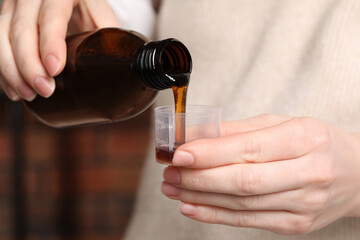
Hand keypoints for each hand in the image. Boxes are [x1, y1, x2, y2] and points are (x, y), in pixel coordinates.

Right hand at [0, 0, 119, 100]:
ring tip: (28, 95)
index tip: (55, 69)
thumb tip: (127, 64)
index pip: (51, 15)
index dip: (51, 42)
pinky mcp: (4, 17)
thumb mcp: (99, 12)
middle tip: (45, 91)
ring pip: (1, 35)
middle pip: (22, 28)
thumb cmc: (86, 4)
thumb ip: (108, 32)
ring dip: (12, 70)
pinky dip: (3, 69)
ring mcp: (13, 5)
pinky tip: (14, 89)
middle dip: (30, 64)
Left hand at [161, 114, 359, 234]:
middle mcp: (308, 173)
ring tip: (173, 188)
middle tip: (170, 172)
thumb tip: (194, 135)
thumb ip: (237, 131)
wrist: (356, 173)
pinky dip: (215, 215)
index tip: (180, 153)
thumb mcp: (281, 124)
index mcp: (305, 138)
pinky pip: (249, 222)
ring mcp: (304, 204)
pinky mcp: (296, 225)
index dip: (210, 154)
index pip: (249, 150)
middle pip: (243, 181)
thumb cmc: (314, 142)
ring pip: (241, 204)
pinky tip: (191, 207)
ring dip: (200, 197)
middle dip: (199, 178)